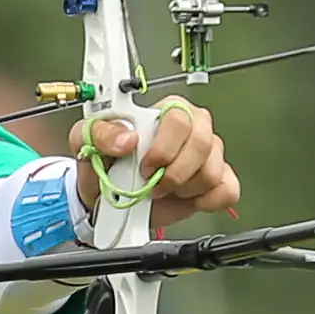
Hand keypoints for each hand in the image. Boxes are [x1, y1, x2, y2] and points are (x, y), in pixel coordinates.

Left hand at [68, 95, 239, 228]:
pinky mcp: (216, 181)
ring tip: (162, 190)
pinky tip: (184, 199)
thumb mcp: (87, 139)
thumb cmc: (104, 162)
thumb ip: (101, 132)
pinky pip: (227, 190)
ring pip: (212, 172)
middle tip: (153, 184)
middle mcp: (192, 129)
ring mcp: (207, 156)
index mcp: (164, 112)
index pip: (180, 118)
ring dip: (183, 190)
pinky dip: (206, 201)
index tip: (145, 166)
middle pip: (203, 144)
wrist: (107, 199)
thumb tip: (127, 138)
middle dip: (175, 173)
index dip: (165, 147)